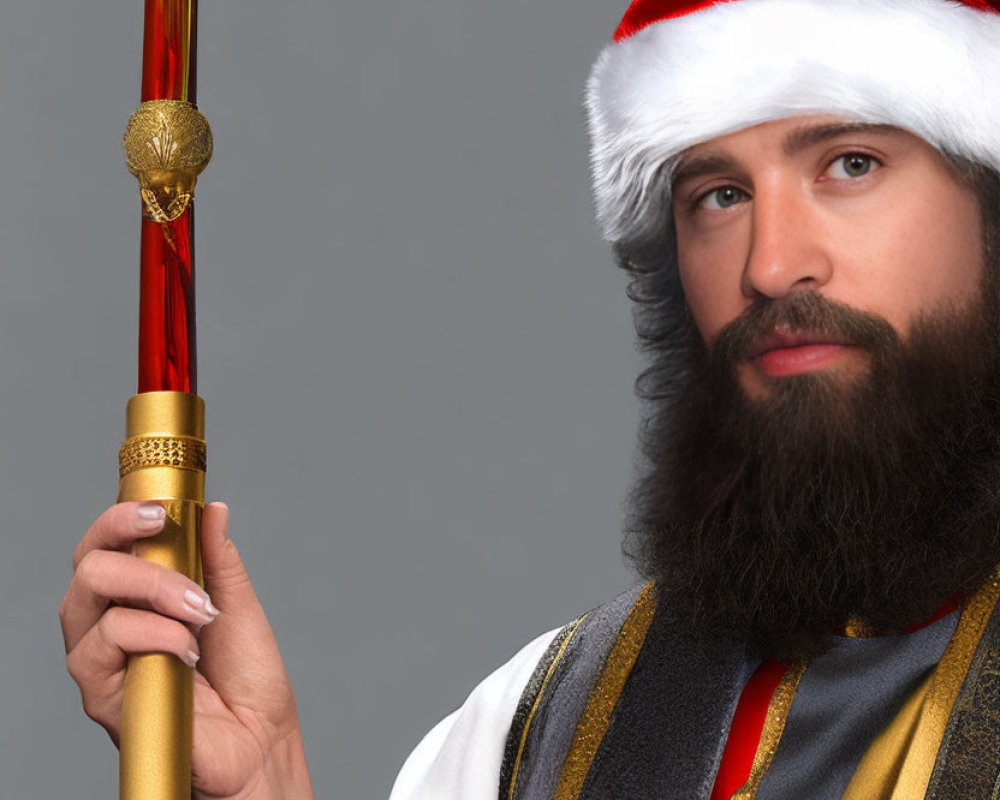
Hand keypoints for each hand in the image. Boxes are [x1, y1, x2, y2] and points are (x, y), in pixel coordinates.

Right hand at [60, 501, 313, 798]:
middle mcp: (108, 624)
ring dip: (155, 597)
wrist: (259, 737)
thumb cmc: (246, 676)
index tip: (158, 511)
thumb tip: (215, 509)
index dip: (119, 520)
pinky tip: (188, 651)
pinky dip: (153, 636)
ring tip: (201, 616)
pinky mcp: (102, 696)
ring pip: (88, 603)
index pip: (106, 547)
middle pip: (89, 568)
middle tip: (191, 577)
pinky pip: (105, 647)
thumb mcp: (237, 604)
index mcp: (137, 597)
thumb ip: (218, 559)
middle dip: (142, 562)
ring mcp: (101, 661)